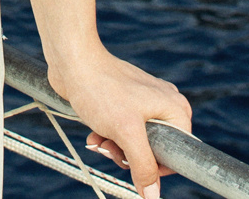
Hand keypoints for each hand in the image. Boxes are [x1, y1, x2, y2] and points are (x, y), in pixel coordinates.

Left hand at [51, 46, 192, 198]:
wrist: (72, 62)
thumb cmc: (101, 90)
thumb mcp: (126, 133)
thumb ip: (143, 165)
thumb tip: (152, 195)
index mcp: (175, 110)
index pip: (177, 154)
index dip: (156, 165)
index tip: (134, 162)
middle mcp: (163, 106)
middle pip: (154, 151)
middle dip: (129, 156)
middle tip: (113, 146)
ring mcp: (143, 104)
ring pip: (135, 144)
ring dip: (115, 148)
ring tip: (100, 138)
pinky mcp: (124, 105)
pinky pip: (122, 133)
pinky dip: (108, 136)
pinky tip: (94, 133)